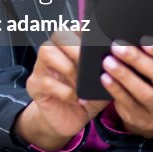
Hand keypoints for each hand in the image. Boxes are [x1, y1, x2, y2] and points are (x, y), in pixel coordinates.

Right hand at [15, 32, 108, 150]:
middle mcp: (54, 52)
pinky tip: (77, 100)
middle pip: (59, 34)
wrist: (68, 122)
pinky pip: (47, 81)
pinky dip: (66, 92)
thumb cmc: (86, 99)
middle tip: (89, 67)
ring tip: (81, 85)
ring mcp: (41, 67)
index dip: (87, 33)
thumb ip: (108, 70)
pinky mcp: (34, 85)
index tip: (100, 46)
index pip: (76, 29)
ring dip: (69, 68)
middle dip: (77, 48)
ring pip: (47, 51)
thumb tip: (118, 58)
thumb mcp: (102, 84)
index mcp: (70, 48)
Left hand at [100, 40, 152, 137]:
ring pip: (145, 93)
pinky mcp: (144, 117)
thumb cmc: (148, 79)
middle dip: (137, 59)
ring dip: (124, 76)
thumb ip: (146, 51)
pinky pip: (129, 104)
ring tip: (107, 62)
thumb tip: (125, 29)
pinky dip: (116, 90)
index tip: (144, 40)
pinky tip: (105, 78)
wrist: (147, 113)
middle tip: (116, 47)